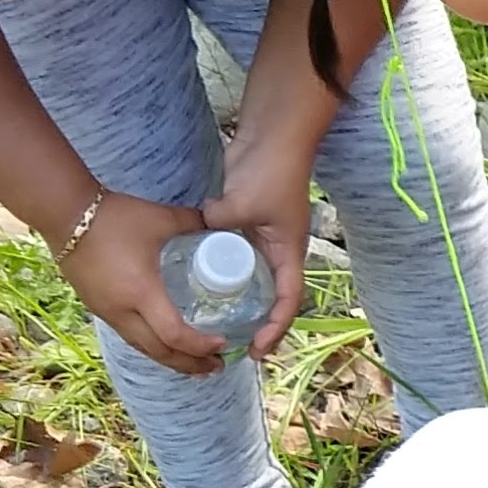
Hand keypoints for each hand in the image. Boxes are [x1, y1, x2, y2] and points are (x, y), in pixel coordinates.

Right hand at [56, 193, 225, 374]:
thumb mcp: (160, 218)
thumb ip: (193, 222)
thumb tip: (220, 223)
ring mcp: (107, 312)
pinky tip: (163, 343)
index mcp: (142, 293)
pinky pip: (129, 336)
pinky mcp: (97, 307)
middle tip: (216, 367)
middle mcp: (123, 310)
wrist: (63, 214)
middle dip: (190, 364)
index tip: (223, 345)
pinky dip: (151, 346)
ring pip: (142, 348)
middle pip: (159, 352)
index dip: (200, 346)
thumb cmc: (114, 217)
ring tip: (194, 364)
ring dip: (170, 359)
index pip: (174, 335)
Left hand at [204, 145, 313, 355]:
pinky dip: (221, 273)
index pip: (287, 301)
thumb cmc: (271, 170)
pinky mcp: (244, 223)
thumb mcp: (244, 202)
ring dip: (238, 302)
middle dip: (256, 325)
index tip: (255, 351)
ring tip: (213, 322)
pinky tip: (199, 282)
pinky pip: (233, 257)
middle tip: (230, 346)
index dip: (275, 329)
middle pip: (271, 297)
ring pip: (251, 280)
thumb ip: (220, 220)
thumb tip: (199, 231)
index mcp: (288, 251)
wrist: (274, 136)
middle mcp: (278, 250)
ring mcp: (261, 237)